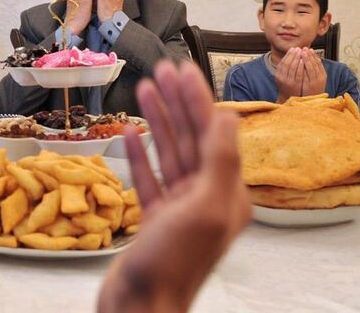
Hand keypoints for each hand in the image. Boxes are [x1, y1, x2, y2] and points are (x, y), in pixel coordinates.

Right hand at [98, 61, 250, 312]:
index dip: (197, 99)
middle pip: (191, 138)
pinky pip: (150, 179)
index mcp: (226, 194)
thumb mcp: (204, 208)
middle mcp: (206, 198)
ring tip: (144, 90)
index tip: (183, 70)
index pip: (212, 134)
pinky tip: (131, 134)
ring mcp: (179, 209)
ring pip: (169, 154)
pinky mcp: (154, 220)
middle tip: (162, 71)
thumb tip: (228, 116)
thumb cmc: (173, 263)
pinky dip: (140, 155)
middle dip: (177, 102)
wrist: (140, 307)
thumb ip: (219, 160)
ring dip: (158, 121)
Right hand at [275, 47, 303, 102]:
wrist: (289, 99)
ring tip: (301, 52)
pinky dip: (300, 67)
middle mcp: (281, 78)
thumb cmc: (287, 86)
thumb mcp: (282, 77)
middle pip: (287, 63)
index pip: (282, 62)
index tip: (293, 49)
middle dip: (293, 55)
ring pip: (292, 67)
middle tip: (298, 48)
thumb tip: (290, 55)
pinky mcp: (295, 84)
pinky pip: (297, 74)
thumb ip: (285, 68)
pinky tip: (303, 61)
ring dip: (297, 58)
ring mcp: (288, 81)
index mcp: (278, 75)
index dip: (288, 55)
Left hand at [301, 48, 326, 95]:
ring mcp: (314, 82)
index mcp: (323, 76)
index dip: (314, 56)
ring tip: (302, 52)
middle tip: (305, 48)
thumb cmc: (313, 90)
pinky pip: (306, 75)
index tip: (310, 49)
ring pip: (311, 68)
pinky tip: (299, 62)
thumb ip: (315, 70)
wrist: (312, 101)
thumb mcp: (317, 79)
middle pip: (315, 64)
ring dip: (307, 59)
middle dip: (310, 56)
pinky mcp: (308, 85)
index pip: (319, 63)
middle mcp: (320, 78)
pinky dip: (303, 68)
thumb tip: (313, 59)